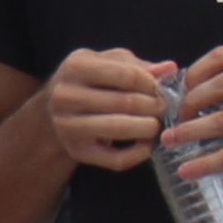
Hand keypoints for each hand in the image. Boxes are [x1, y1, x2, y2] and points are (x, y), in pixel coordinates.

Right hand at [45, 47, 179, 172]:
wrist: (53, 108)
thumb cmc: (90, 80)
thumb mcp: (109, 62)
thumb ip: (139, 66)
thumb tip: (169, 69)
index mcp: (76, 67)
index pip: (128, 75)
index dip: (153, 84)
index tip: (162, 90)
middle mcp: (66, 96)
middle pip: (125, 102)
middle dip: (154, 107)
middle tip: (165, 109)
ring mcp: (68, 126)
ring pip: (119, 128)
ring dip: (148, 128)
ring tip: (157, 124)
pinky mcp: (77, 151)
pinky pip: (115, 159)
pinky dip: (138, 154)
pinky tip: (147, 146)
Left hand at [163, 39, 222, 185]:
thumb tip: (193, 91)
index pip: (222, 56)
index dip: (193, 73)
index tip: (180, 91)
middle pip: (220, 84)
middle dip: (189, 102)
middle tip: (176, 119)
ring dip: (190, 131)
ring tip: (169, 141)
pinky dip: (207, 163)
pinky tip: (188, 171)